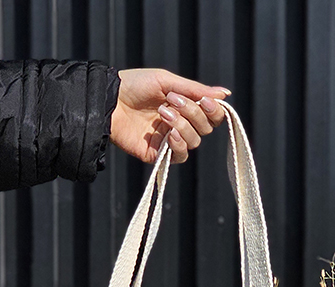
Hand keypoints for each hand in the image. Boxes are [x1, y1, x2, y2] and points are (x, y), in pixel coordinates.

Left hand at [111, 68, 228, 164]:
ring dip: (182, 125)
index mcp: (185, 106)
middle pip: (205, 128)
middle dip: (193, 113)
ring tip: (162, 113)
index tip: (206, 101)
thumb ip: (196, 90)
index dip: (214, 110)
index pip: (211, 115)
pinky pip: (180, 156)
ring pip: (194, 141)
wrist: (109, 100)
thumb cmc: (135, 85)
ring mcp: (169, 140)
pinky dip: (179, 145)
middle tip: (173, 100)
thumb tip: (226, 94)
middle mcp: (180, 124)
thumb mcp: (167, 81)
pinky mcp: (158, 154)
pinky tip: (169, 134)